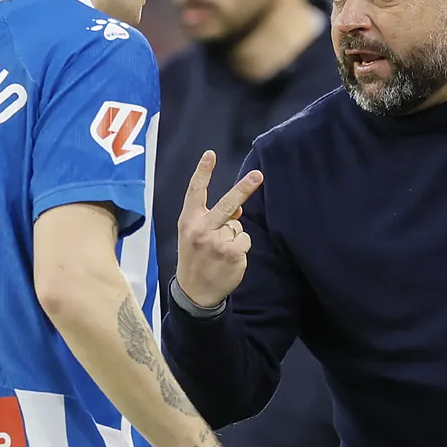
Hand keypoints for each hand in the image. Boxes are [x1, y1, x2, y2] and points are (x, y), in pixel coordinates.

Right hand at [176, 151, 263, 307]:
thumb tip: (239, 209)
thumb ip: (212, 218)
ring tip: (220, 250)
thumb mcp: (194, 235)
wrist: (194, 292)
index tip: (210, 154)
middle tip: (258, 175)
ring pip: (238, 225)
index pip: (195, 191)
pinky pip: (245, 239)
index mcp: (189, 221)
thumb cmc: (194, 258)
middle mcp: (202, 229)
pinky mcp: (233, 254)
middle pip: (228, 204)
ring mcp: (218, 243)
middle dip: (244, 188)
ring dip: (234, 235)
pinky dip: (240, 247)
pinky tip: (228, 259)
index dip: (203, 171)